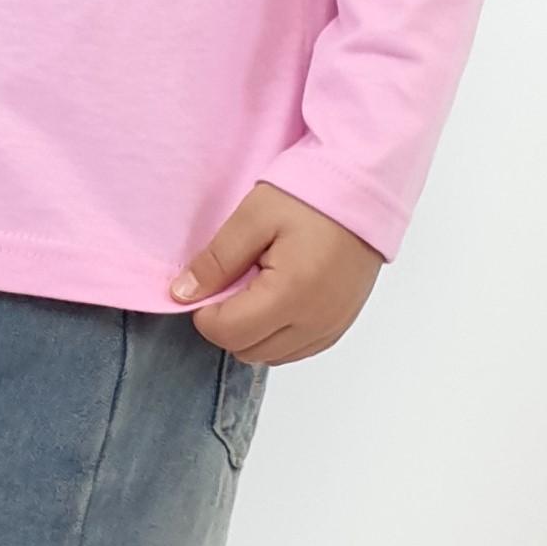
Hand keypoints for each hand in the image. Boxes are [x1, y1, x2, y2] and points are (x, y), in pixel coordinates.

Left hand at [168, 180, 381, 360]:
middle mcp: (314, 321)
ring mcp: (331, 327)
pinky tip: (280, 297)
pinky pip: (297, 350)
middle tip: (237, 279)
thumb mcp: (253, 217)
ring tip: (261, 285)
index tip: (213, 280)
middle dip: (229, 322)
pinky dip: (279, 334)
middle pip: (247, 351)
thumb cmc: (310, 196)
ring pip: (270, 356)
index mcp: (290, 295)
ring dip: (254, 331)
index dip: (206, 311)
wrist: (365, 189)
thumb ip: (216, 260)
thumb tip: (181, 294)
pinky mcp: (340, 325)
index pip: (227, 333)